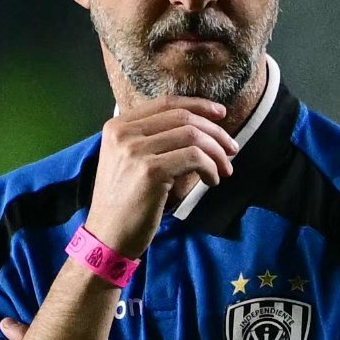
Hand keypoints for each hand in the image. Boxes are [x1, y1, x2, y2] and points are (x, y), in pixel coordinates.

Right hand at [85, 96, 238, 257]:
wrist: (108, 236)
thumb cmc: (126, 201)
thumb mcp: (130, 160)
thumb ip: (153, 138)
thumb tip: (202, 125)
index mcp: (117, 126)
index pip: (166, 103)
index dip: (198, 105)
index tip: (221, 114)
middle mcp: (123, 133)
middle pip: (183, 118)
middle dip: (215, 132)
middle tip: (232, 149)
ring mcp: (135, 150)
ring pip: (192, 136)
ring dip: (217, 153)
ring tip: (224, 170)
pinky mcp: (150, 170)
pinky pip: (194, 157)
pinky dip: (211, 167)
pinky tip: (212, 181)